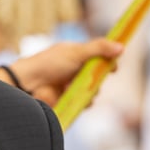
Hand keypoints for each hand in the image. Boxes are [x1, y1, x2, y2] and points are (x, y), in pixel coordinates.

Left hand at [7, 38, 124, 105]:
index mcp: (76, 54)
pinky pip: (85, 102)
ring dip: (93, 91)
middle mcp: (75, 69)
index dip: (108, 61)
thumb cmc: (50, 64)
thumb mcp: (77, 52)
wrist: (28, 85)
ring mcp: (72, 84)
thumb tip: (121, 47)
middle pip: (99, 74)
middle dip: (100, 78)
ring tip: (85, 89)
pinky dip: (86, 101)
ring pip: (93, 89)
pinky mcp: (69, 99)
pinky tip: (80, 99)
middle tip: (98, 79)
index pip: (99, 56)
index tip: (114, 67)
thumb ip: (99, 48)